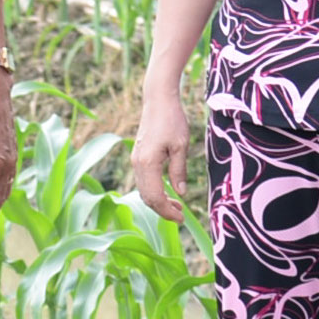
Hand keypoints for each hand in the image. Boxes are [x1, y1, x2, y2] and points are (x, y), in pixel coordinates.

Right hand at [129, 84, 196, 222]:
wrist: (158, 100)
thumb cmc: (172, 120)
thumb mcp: (181, 146)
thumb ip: (179, 171)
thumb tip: (181, 193)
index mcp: (148, 164)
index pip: (155, 197)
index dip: (167, 211)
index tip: (182, 219)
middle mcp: (138, 164)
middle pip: (146, 197)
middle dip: (163, 210)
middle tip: (181, 216)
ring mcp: (136, 160)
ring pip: (143, 190)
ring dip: (159, 201)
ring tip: (177, 206)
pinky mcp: (138, 156)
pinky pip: (143, 181)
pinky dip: (154, 191)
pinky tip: (168, 191)